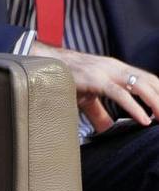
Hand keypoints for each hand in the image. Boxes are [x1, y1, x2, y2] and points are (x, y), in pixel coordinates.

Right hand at [32, 43, 158, 130]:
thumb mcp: (86, 96)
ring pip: (142, 86)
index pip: (148, 79)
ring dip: (156, 103)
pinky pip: (120, 94)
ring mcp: (106, 72)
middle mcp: (115, 67)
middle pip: (150, 81)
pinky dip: (135, 108)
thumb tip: (107, 129)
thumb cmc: (63, 76)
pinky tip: (144, 119)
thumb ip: (99, 112)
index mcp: (116, 69)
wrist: (43, 61)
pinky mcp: (95, 79)